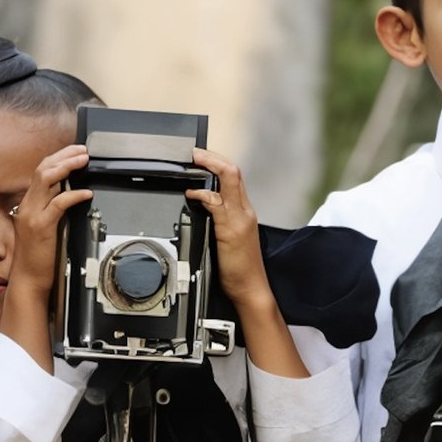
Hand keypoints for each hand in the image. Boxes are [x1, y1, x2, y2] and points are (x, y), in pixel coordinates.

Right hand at [2, 146, 89, 369]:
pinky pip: (59, 203)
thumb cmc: (36, 260)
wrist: (27, 282)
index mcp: (27, 206)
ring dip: (68, 167)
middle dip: (64, 156)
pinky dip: (74, 195)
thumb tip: (67, 196)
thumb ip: (50, 212)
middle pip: (43, 169)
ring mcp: (32, 216)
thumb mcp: (40, 230)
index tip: (73, 152)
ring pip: (48, 179)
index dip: (57, 158)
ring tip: (83, 162)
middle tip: (82, 151)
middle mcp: (27, 207)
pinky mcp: (42, 227)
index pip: (39, 172)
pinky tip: (86, 194)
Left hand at [189, 147, 311, 376]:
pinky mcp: (231, 230)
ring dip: (208, 167)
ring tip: (191, 162)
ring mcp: (239, 219)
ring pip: (229, 180)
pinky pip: (217, 204)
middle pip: (233, 171)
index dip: (217, 162)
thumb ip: (219, 220)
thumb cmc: (238, 268)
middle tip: (193, 152)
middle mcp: (244, 211)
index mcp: (244, 211)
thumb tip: (199, 207)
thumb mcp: (228, 238)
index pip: (234, 176)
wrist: (251, 289)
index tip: (200, 156)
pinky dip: (203, 194)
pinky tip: (191, 193)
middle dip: (212, 157)